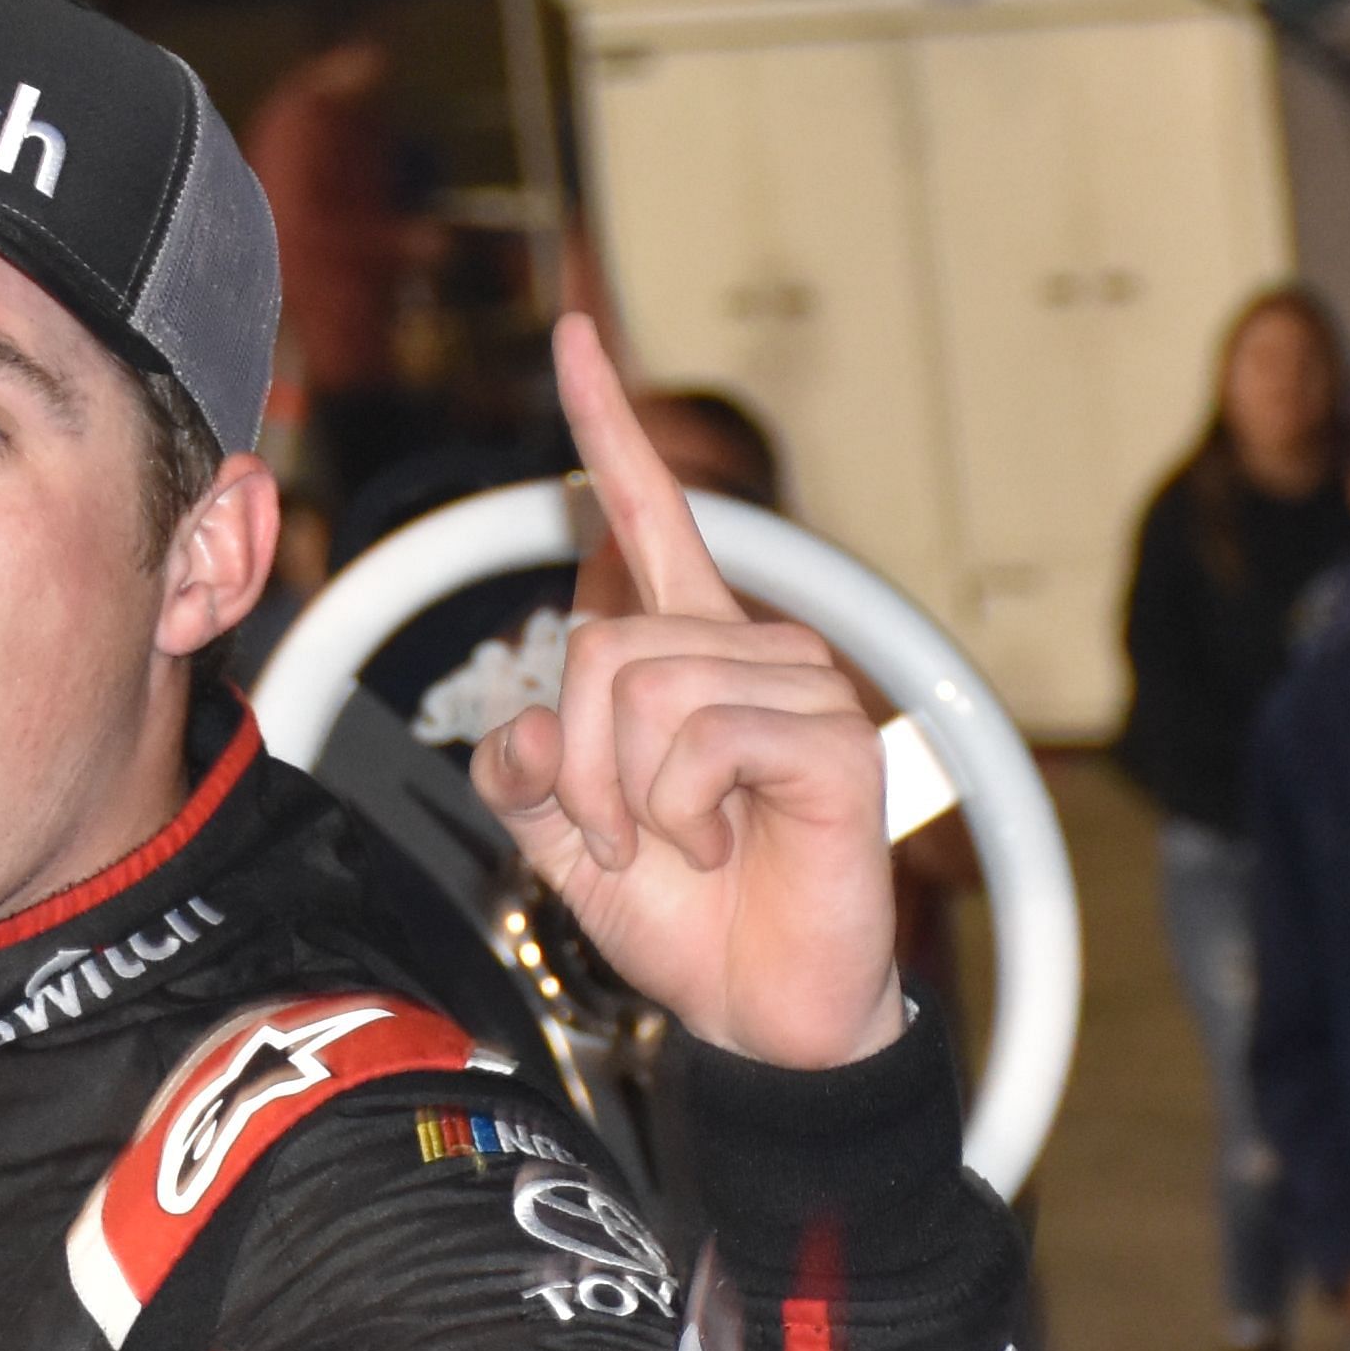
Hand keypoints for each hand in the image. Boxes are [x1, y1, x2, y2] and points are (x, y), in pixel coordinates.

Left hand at [470, 316, 898, 1071]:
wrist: (760, 1014)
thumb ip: (525, 769)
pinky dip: (684, 810)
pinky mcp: (830, 736)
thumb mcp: (565, 839)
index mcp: (687, 652)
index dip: (609, 427)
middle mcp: (747, 648)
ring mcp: (796, 685)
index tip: (575, 336)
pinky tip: (728, 843)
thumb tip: (519, 731)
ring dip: (627, 796)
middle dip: (576, 761)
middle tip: (620, 834)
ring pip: (641, 693)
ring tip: (681, 843)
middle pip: (600, 646)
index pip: (647, 517)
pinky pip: (702, 738)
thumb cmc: (686, 918)